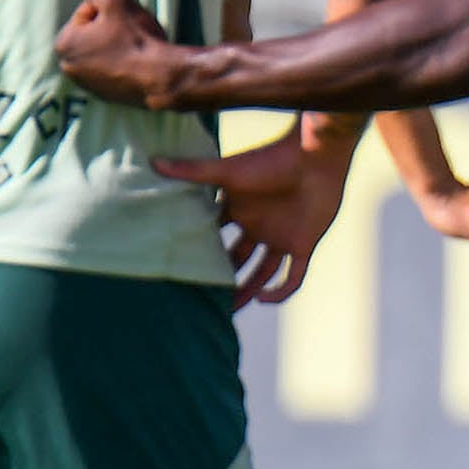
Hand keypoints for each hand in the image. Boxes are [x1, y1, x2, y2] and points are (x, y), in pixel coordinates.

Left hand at [55, 0, 202, 109]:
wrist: (160, 78)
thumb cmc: (134, 39)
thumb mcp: (119, 1)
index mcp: (64, 43)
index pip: (89, 10)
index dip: (112, 10)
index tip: (124, 22)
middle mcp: (69, 67)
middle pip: (94, 31)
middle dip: (112, 28)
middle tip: (131, 34)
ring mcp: (86, 84)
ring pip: (103, 49)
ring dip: (118, 44)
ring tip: (136, 48)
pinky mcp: (105, 96)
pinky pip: (113, 69)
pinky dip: (123, 64)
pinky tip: (138, 63)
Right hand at [156, 131, 352, 304]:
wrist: (316, 158)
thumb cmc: (271, 160)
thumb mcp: (228, 171)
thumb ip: (192, 170)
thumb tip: (153, 161)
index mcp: (238, 210)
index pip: (215, 236)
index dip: (201, 252)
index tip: (181, 271)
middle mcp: (258, 226)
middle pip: (237, 259)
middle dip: (223, 278)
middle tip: (202, 299)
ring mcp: (281, 236)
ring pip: (263, 273)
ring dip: (248, 291)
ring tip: (230, 310)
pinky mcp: (304, 244)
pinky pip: (293, 276)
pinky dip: (280, 291)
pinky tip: (262, 300)